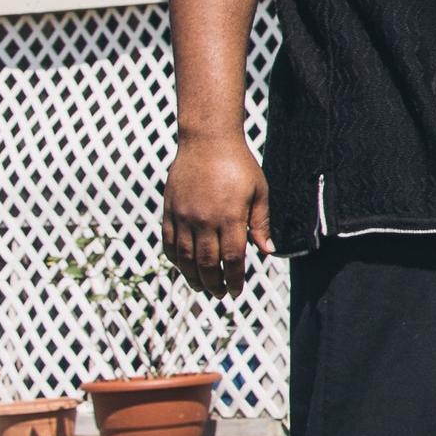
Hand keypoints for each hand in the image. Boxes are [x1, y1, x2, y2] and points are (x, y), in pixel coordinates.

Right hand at [161, 132, 271, 295]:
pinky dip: (175, 259)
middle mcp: (204, 220)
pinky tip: (183, 268)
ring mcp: (184, 216)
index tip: (237, 291)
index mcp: (230, 217)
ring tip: (202, 288)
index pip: (232, 259)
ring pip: (185, 257)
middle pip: (207, 263)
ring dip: (193, 277)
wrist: (206, 141)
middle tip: (220, 295)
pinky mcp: (170, 211)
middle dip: (214, 284)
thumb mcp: (259, 192)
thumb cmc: (238, 164)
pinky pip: (169, 242)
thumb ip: (261, 223)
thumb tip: (267, 251)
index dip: (234, 279)